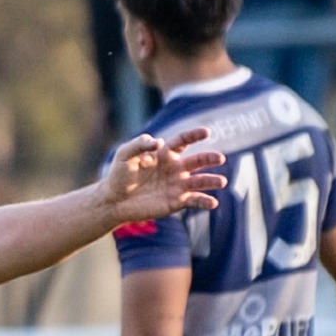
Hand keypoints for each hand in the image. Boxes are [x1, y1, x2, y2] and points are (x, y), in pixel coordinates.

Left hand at [99, 128, 227, 223]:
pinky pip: (195, 201)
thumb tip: (159, 142)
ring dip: (211, 181)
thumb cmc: (118, 175)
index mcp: (165, 154)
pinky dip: (205, 202)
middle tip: (219, 158)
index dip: (194, 135)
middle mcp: (175, 168)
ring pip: (200, 181)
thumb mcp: (125, 154)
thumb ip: (140, 144)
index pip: (183, 141)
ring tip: (221, 181)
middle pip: (197, 160)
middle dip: (209, 158)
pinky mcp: (177, 202)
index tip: (206, 132)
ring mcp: (178, 185)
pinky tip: (213, 203)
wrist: (113, 201)